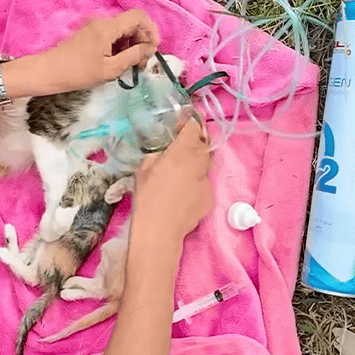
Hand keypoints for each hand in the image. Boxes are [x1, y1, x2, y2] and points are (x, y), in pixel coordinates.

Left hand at [30, 11, 158, 93]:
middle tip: (142, 63)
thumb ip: (133, 56)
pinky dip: (121, 47)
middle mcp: (103, 22)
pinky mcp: (91, 34)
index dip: (151, 31)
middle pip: (133, 23)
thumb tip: (150, 48)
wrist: (48, 72)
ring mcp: (96, 27)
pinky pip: (113, 36)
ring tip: (131, 66)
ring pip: (124, 30)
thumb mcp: (110, 69)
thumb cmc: (78, 73)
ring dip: (132, 46)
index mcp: (108, 27)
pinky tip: (118, 63)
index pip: (139, 16)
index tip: (151, 50)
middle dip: (142, 41)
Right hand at [131, 117, 212, 247]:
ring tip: (181, 170)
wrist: (159, 231)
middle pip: (204, 143)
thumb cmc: (147, 198)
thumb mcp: (144, 168)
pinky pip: (205, 182)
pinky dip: (197, 182)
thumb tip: (165, 150)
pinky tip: (184, 192)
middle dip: (194, 140)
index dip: (186, 124)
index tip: (178, 126)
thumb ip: (158, 153)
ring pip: (206, 163)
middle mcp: (200, 163)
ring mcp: (208, 181)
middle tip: (181, 146)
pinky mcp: (210, 197)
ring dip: (197, 161)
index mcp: (183, 152)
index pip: (193, 127)